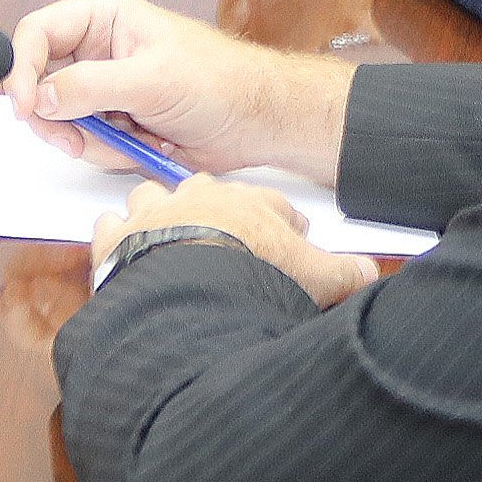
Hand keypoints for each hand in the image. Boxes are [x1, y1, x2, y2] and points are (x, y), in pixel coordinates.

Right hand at [5, 0, 354, 186]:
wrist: (256, 122)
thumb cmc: (220, 81)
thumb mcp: (151, 79)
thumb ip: (91, 86)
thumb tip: (41, 97)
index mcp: (103, 18)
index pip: (38, 34)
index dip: (22, 69)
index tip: (24, 106)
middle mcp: (97, 50)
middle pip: (41, 82)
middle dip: (56, 116)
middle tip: (74, 138)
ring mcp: (105, 88)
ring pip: (62, 119)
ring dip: (91, 139)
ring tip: (133, 139)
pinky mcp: (116, 122)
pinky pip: (88, 142)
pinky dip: (110, 152)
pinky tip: (144, 145)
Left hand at [93, 176, 375, 308]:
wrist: (192, 290)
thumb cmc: (252, 277)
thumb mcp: (316, 277)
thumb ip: (344, 272)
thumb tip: (370, 273)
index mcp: (247, 204)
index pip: (270, 204)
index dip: (280, 223)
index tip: (284, 236)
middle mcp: (198, 198)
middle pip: (206, 191)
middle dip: (214, 209)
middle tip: (223, 235)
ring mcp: (154, 213)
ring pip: (152, 197)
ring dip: (158, 214)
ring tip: (166, 235)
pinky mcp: (118, 237)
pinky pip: (111, 226)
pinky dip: (117, 237)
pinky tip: (123, 249)